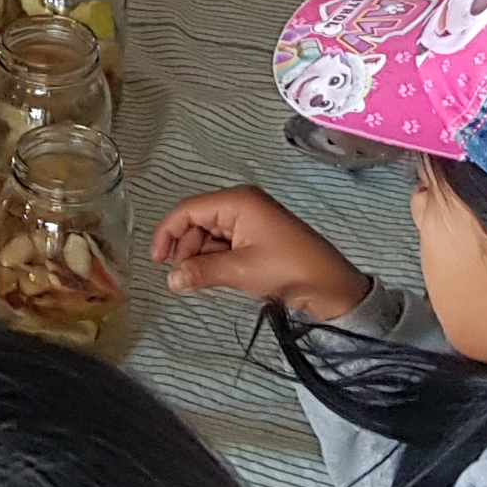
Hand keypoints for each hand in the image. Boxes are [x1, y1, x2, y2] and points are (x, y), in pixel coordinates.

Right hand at [151, 185, 373, 320]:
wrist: (330, 285)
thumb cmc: (287, 268)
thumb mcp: (240, 271)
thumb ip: (201, 272)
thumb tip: (171, 280)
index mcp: (237, 201)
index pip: (188, 210)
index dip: (167, 233)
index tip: (157, 261)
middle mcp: (241, 205)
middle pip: (197, 222)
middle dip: (185, 249)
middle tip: (183, 279)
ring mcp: (249, 222)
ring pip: (209, 236)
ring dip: (200, 258)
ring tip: (201, 282)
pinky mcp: (256, 238)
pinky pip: (224, 245)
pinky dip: (215, 261)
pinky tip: (217, 278)